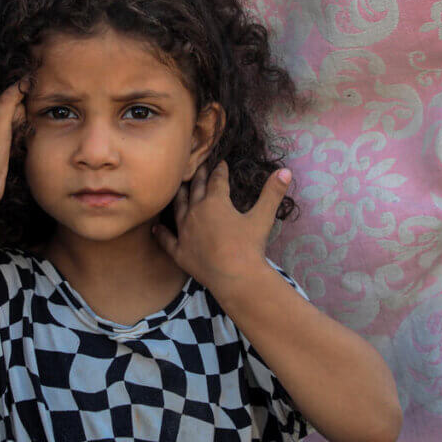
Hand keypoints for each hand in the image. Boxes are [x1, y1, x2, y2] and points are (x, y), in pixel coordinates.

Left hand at [0, 81, 26, 208]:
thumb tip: (21, 82)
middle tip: (19, 128)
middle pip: (6, 107)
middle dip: (17, 114)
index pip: (2, 94)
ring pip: (9, 121)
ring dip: (18, 125)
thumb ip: (8, 101)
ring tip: (19, 136)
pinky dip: (16, 136)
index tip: (24, 111)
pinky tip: (18, 144)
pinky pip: (8, 135)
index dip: (16, 100)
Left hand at [152, 161, 292, 290]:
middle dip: (198, 177)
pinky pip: (166, 239)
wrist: (235, 277)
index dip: (219, 170)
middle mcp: (195, 212)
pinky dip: (160, 231)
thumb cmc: (250, 246)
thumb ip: (272, 193)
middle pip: (195, 189)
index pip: (216, 180)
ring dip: (179, 196)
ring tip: (178, 188)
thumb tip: (286, 171)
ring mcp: (184, 232)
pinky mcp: (179, 251)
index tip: (220, 163)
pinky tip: (154, 226)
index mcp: (215, 201)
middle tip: (199, 167)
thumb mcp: (263, 217)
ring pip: (178, 208)